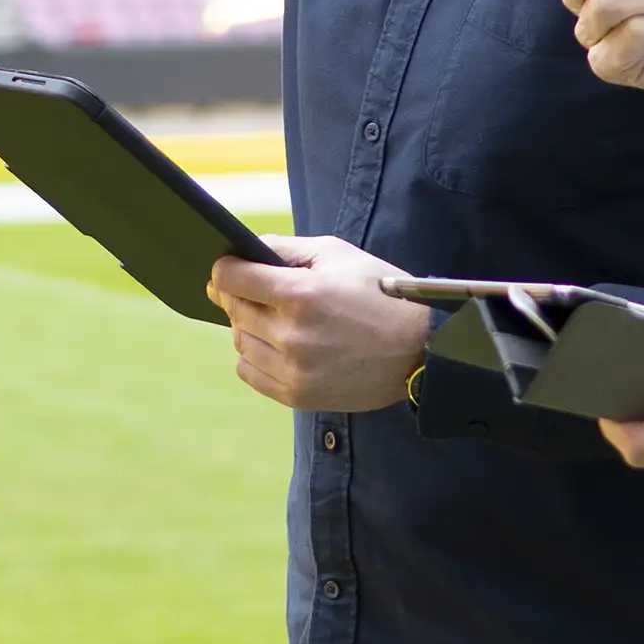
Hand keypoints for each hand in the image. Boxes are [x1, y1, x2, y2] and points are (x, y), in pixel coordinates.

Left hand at [207, 235, 433, 413]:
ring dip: (247, 326)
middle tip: (253, 290)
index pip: (232, 278)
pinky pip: (249, 372)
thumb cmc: (379, 293)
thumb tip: (243, 251)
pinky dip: (253, 356)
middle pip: (234, 310)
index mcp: (301, 295)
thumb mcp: (337, 255)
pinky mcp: (297, 395)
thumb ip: (285, 249)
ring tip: (274, 318)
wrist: (419, 350)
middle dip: (237, 295)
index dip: (224, 268)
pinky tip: (276, 345)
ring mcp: (294, 369)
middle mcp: (292, 335)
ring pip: (239, 342)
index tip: (227, 267)